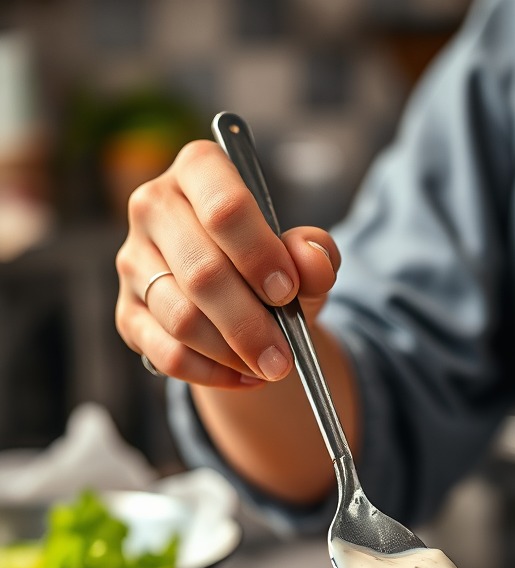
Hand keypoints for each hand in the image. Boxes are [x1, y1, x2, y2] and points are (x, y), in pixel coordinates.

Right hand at [114, 140, 340, 387]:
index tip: (286, 292)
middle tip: (285, 357)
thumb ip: (316, 253)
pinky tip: (245, 377)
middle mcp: (153, 207)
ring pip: (182, 318)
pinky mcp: (127, 312)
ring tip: (271, 367)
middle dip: (251, 324)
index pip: (223, 207)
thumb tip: (312, 260)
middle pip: (201, 272)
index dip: (258, 253)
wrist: (245, 303)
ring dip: (233, 353)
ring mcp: (133, 260)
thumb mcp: (305, 256)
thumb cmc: (274, 266)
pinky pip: (167, 353)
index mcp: (199, 171)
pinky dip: (211, 373)